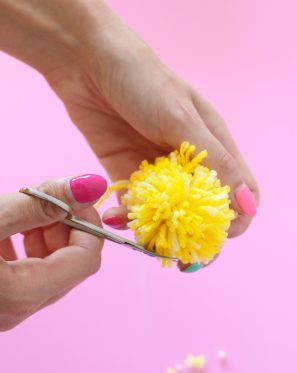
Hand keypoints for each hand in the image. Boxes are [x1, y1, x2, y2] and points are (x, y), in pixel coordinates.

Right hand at [0, 173, 106, 330]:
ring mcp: (7, 310)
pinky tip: (6, 229)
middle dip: (65, 226)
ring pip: (48, 269)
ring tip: (23, 213)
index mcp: (24, 294)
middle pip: (70, 264)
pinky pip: (26, 274)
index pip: (87, 259)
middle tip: (45, 201)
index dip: (88, 223)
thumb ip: (41, 202)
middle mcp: (19, 310)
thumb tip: (92, 184)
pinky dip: (24, 247)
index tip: (75, 196)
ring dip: (44, 235)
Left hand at [42, 2, 258, 239]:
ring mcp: (157, 169)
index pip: (239, 193)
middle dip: (192, 233)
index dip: (234, 219)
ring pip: (167, 214)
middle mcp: (188, 162)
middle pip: (202, 210)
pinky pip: (135, 205)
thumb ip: (216, 164)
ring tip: (142, 233)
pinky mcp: (126, 172)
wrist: (87, 63)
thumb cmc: (144, 80)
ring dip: (156, 229)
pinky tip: (117, 217)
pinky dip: (129, 217)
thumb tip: (249, 206)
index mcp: (213, 145)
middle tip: (175, 248)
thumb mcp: (184, 119)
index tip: (215, 237)